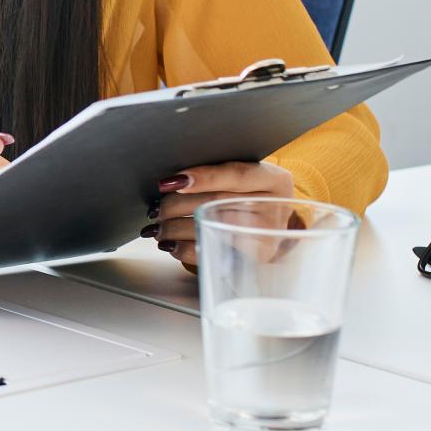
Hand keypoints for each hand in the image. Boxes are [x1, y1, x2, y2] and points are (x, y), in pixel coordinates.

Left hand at [143, 160, 294, 272]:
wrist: (274, 228)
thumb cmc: (251, 198)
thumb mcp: (247, 180)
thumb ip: (219, 173)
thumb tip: (172, 179)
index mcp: (274, 178)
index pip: (236, 174)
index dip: (202, 177)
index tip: (171, 182)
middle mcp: (275, 205)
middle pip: (217, 201)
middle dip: (177, 205)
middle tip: (155, 210)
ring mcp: (268, 232)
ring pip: (212, 225)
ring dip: (176, 228)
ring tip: (157, 228)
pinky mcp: (257, 256)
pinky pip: (215, 249)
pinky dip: (186, 248)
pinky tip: (170, 245)